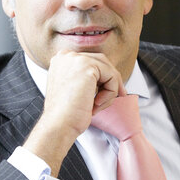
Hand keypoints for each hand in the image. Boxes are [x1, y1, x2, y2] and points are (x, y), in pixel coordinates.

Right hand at [24, 50, 124, 175]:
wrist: (58, 124)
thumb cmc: (66, 114)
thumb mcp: (74, 89)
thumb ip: (85, 78)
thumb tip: (108, 76)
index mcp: (61, 60)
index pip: (90, 61)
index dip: (102, 76)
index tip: (110, 91)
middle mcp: (66, 55)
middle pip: (101, 62)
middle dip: (112, 80)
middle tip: (120, 94)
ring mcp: (76, 59)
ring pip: (108, 70)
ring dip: (110, 90)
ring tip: (98, 105)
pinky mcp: (87, 67)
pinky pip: (112, 77)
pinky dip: (110, 93)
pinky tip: (96, 103)